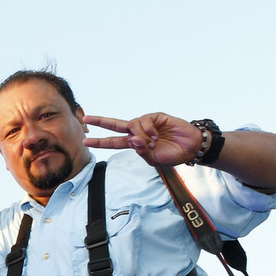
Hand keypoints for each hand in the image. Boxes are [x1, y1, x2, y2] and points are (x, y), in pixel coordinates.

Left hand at [83, 113, 201, 165]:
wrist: (190, 148)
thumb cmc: (172, 155)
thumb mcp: (154, 159)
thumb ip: (141, 151)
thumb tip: (132, 139)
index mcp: (135, 144)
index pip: (113, 142)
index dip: (100, 141)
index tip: (86, 140)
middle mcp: (138, 132)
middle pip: (115, 125)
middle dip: (100, 122)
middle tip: (86, 118)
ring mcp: (146, 123)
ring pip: (131, 124)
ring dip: (139, 135)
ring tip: (152, 142)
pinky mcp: (156, 116)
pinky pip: (143, 120)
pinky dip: (147, 129)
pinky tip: (155, 135)